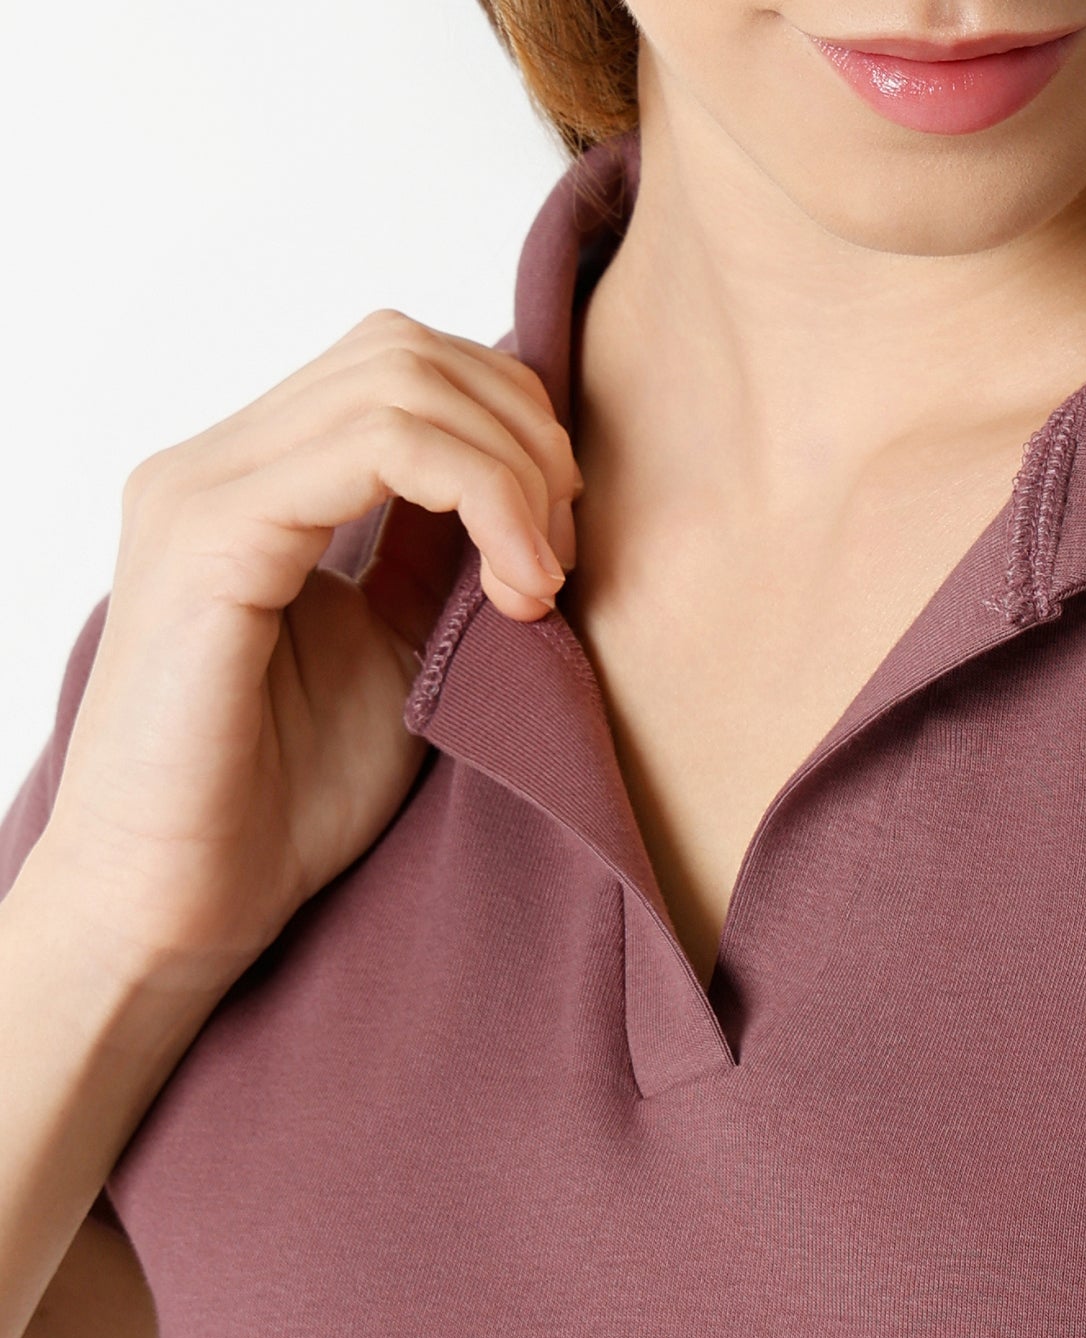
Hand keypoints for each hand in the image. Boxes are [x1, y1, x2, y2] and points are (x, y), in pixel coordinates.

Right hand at [31, 307, 580, 996]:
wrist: (186, 902)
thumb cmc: (283, 799)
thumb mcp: (402, 656)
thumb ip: (442, 565)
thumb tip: (527, 498)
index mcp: (261, 481)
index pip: (404, 369)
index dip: (513, 434)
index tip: (559, 552)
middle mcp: (220, 462)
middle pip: (408, 349)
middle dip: (524, 438)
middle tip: (560, 558)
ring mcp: (204, 489)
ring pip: (399, 378)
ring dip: (511, 471)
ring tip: (538, 582)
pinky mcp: (209, 539)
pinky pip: (373, 447)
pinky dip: (477, 498)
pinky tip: (512, 591)